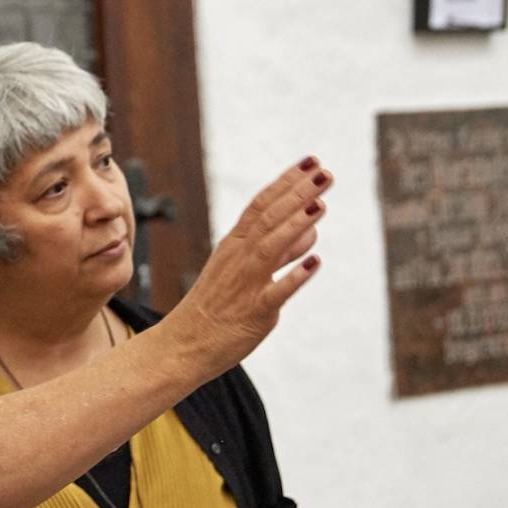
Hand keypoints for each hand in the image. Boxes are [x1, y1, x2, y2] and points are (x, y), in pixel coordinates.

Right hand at [168, 156, 332, 372]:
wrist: (182, 345)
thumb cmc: (216, 308)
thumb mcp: (245, 272)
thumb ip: (281, 252)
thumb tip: (311, 231)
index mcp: (234, 246)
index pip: (262, 205)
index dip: (288, 182)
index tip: (312, 161)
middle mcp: (238, 259)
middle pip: (268, 219)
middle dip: (297, 194)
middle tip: (325, 173)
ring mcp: (244, 285)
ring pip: (270, 248)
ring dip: (296, 225)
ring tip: (320, 204)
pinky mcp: (253, 314)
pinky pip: (275, 293)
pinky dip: (294, 277)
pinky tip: (315, 263)